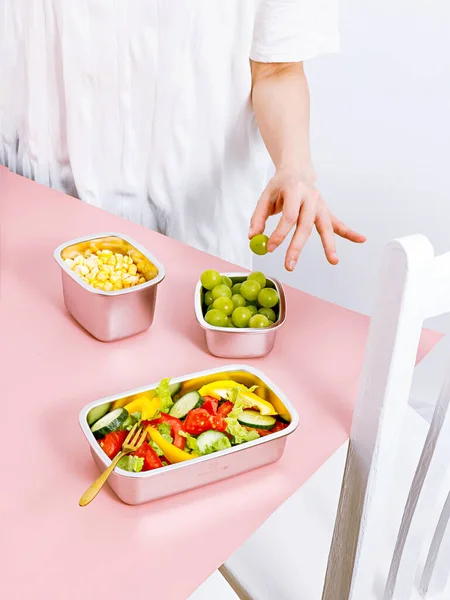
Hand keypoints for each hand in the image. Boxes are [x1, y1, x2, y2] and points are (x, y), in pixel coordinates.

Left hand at [249, 167, 365, 270]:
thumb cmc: (280, 185)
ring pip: (325, 226)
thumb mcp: (265, 196)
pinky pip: (338, 223)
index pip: (289, 216)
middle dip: (297, 247)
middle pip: (305, 225)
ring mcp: (320, 204)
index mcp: (294, 190)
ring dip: (329, 244)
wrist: (297, 169)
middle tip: (289, 265)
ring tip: (333, 260)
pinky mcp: (326, 210)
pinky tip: (361, 239)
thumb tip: (253, 237)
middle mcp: (310, 197)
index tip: (270, 248)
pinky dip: (349, 232)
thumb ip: (258, 216)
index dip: (279, 234)